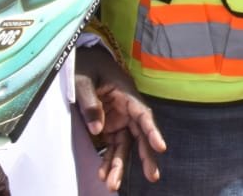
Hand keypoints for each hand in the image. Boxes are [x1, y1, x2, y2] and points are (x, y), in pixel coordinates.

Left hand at [74, 45, 165, 189]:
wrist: (81, 60)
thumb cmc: (85, 66)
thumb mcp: (82, 81)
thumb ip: (90, 104)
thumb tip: (98, 132)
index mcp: (126, 94)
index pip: (143, 115)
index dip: (153, 132)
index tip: (160, 148)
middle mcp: (127, 109)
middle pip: (139, 135)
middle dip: (145, 157)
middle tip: (152, 177)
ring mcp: (118, 118)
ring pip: (125, 145)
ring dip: (120, 165)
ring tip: (113, 185)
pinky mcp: (109, 125)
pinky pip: (112, 146)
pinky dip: (108, 160)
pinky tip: (103, 175)